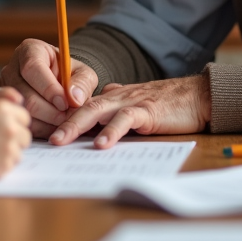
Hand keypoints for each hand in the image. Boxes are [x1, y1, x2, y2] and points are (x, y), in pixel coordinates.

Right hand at [0, 38, 98, 137]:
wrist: (59, 83)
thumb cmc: (70, 75)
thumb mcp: (83, 73)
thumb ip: (82, 83)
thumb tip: (74, 99)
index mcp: (30, 50)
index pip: (32, 68)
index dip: (49, 88)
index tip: (64, 103)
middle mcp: (12, 68)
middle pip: (25, 94)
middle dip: (49, 111)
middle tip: (66, 118)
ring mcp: (5, 88)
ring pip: (22, 110)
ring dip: (45, 122)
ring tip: (62, 122)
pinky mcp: (7, 106)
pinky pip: (20, 121)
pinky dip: (39, 129)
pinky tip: (52, 126)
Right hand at [0, 87, 32, 178]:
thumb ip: (1, 96)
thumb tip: (19, 100)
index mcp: (4, 109)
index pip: (24, 118)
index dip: (14, 123)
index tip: (2, 127)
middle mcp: (10, 127)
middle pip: (25, 136)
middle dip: (14, 139)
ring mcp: (8, 147)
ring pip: (20, 151)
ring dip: (9, 152)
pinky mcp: (4, 165)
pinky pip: (12, 164)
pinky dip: (2, 164)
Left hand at [49, 74, 211, 148]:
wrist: (197, 96)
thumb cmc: (168, 103)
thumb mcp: (137, 103)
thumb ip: (118, 105)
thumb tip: (100, 106)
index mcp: (113, 96)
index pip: (82, 105)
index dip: (63, 117)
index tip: (44, 131)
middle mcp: (118, 96)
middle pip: (83, 107)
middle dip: (61, 122)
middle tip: (45, 138)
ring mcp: (131, 102)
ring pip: (97, 111)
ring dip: (76, 126)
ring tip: (61, 140)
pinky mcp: (147, 110)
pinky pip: (125, 120)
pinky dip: (111, 132)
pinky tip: (101, 144)